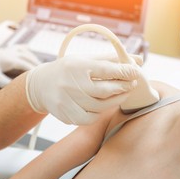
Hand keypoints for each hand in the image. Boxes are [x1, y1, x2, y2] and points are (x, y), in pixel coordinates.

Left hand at [0, 45, 40, 87]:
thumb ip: (8, 84)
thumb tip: (19, 90)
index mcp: (9, 60)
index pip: (27, 65)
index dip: (36, 71)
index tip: (44, 77)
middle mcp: (10, 53)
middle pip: (28, 57)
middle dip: (37, 64)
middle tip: (46, 72)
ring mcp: (7, 50)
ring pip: (25, 51)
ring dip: (33, 57)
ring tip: (39, 65)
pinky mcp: (4, 50)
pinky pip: (19, 47)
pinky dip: (26, 49)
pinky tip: (29, 50)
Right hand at [26, 54, 141, 124]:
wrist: (40, 85)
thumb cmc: (68, 70)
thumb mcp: (85, 59)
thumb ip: (111, 59)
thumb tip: (139, 60)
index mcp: (77, 66)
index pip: (107, 69)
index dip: (125, 71)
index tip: (136, 72)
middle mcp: (70, 83)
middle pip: (105, 90)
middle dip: (123, 88)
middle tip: (132, 84)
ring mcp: (67, 101)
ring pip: (99, 106)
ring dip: (114, 101)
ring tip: (121, 94)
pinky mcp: (65, 114)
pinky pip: (89, 118)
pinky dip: (99, 113)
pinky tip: (103, 105)